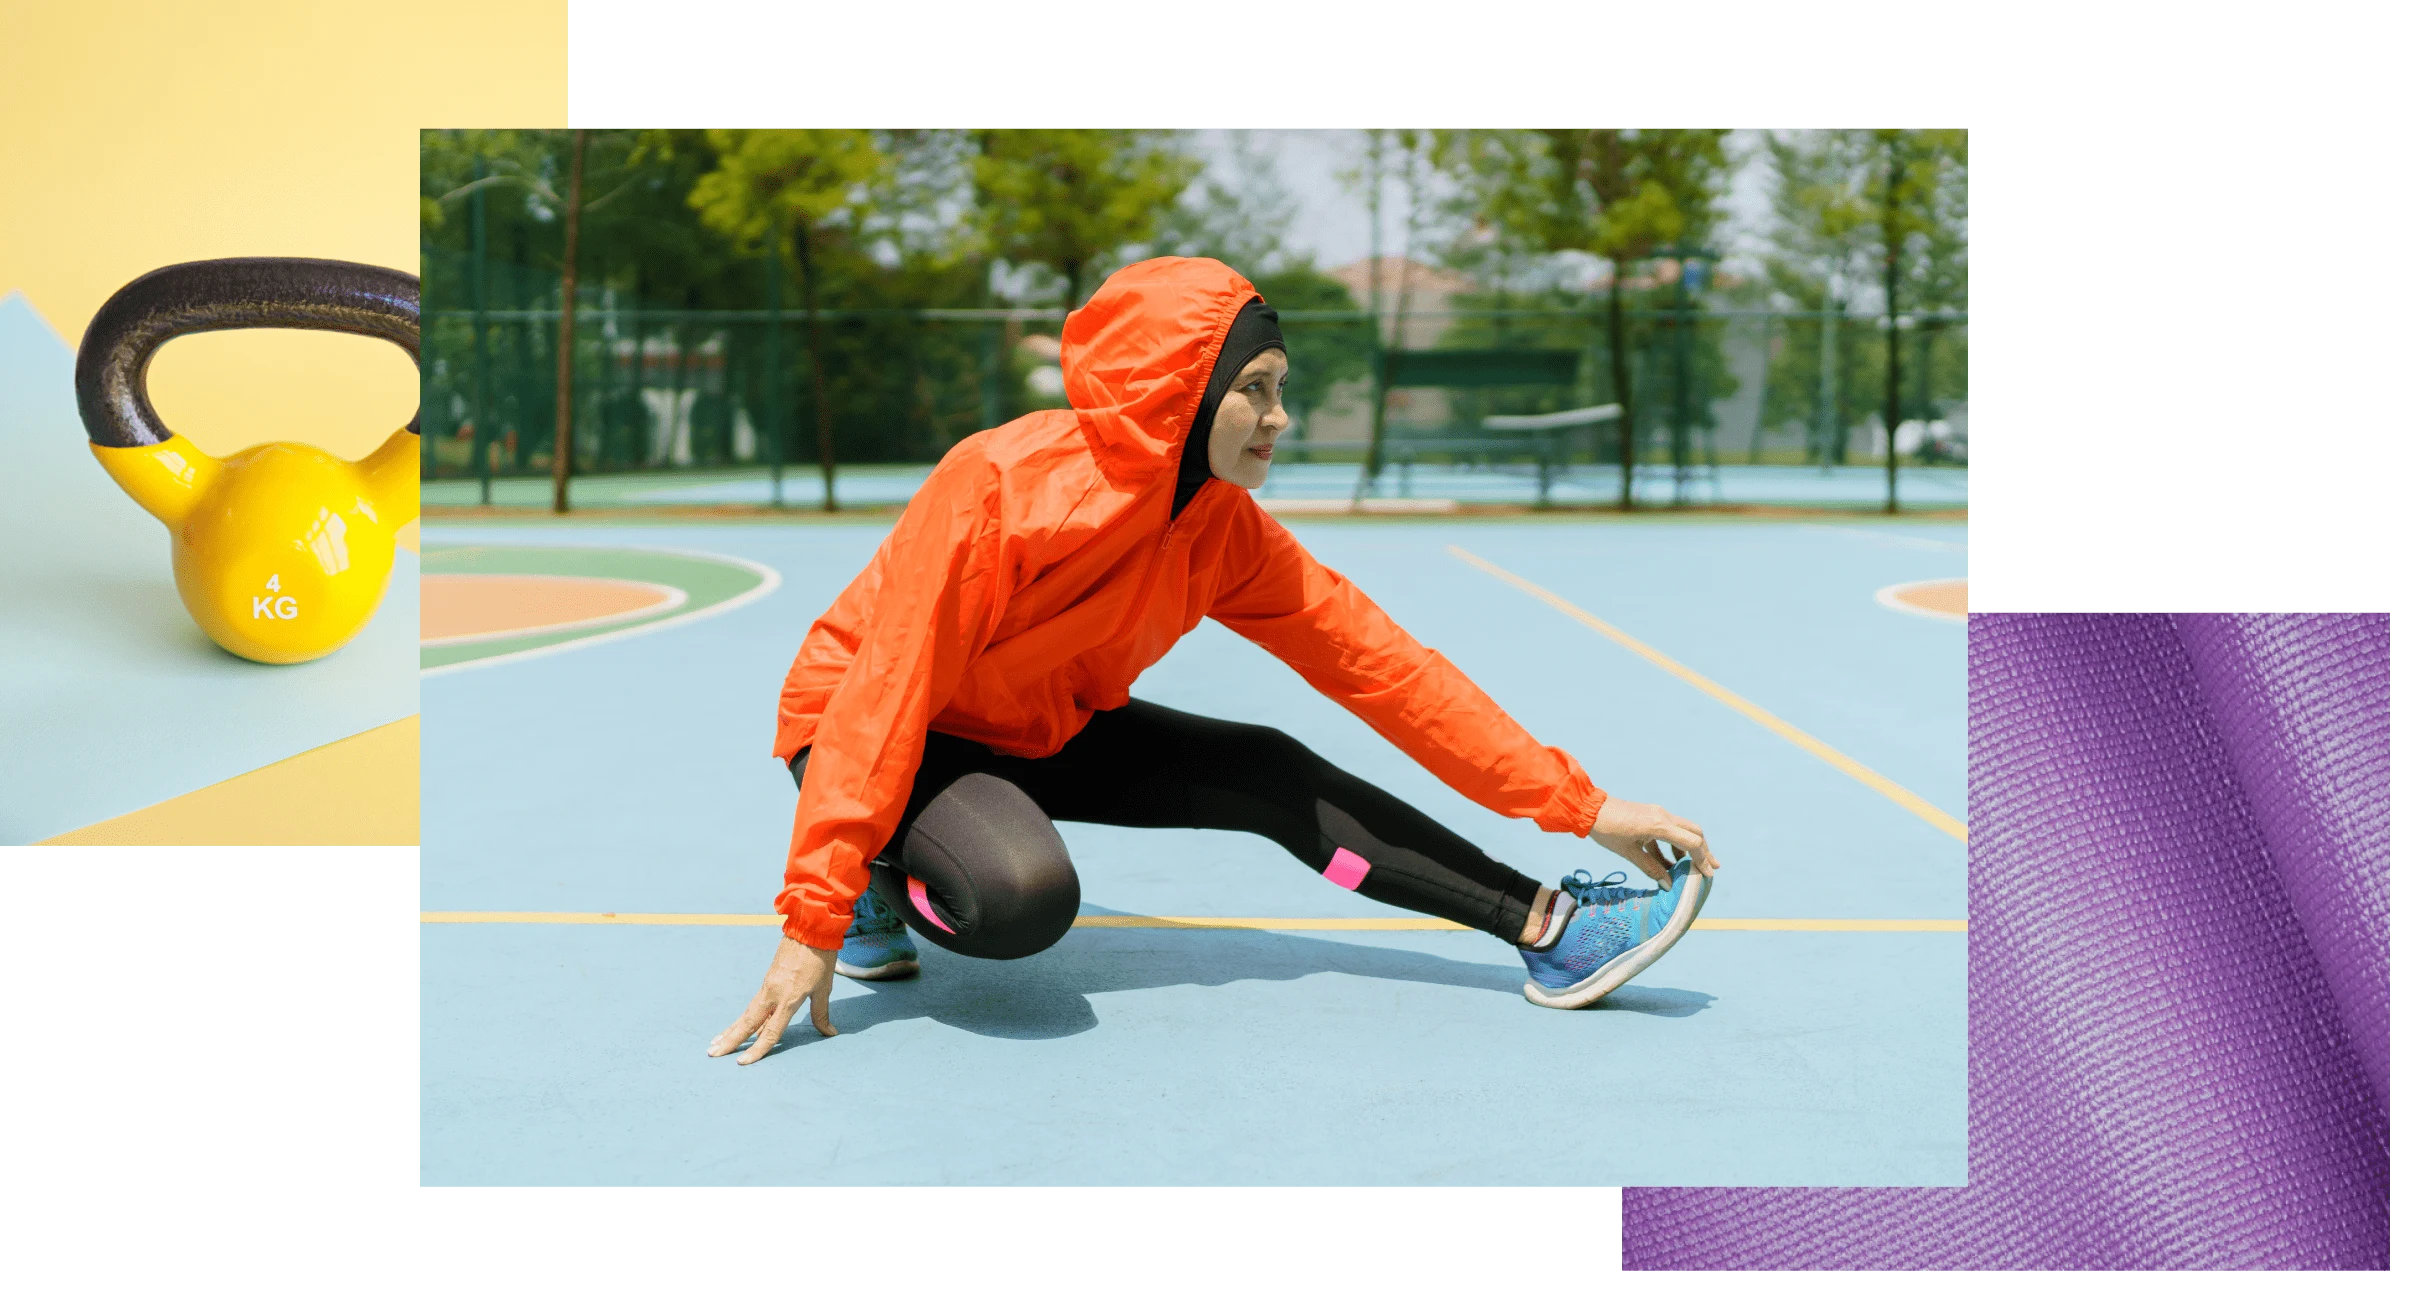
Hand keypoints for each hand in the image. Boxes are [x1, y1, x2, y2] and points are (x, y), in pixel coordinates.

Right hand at [708, 935, 838, 1065]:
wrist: (810, 929)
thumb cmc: (820, 959)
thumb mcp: (824, 988)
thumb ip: (821, 1013)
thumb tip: (830, 1032)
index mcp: (789, 999)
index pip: (771, 1031)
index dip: (757, 1049)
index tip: (742, 1062)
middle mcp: (773, 994)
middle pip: (748, 1023)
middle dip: (730, 1040)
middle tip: (712, 1053)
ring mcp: (768, 986)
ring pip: (747, 1014)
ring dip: (732, 1030)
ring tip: (715, 1043)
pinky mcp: (767, 980)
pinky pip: (753, 1004)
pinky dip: (744, 1018)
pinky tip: (737, 1027)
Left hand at [1588, 796, 1718, 888]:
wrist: (1589, 809)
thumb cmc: (1607, 831)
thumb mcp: (1629, 853)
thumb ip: (1651, 869)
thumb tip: (1668, 886)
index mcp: (1659, 825)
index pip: (1691, 842)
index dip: (1702, 859)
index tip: (1708, 874)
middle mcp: (1663, 816)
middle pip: (1694, 832)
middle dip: (1704, 851)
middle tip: (1711, 868)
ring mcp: (1658, 813)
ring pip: (1683, 830)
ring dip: (1689, 848)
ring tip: (1690, 868)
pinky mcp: (1651, 815)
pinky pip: (1669, 830)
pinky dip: (1673, 845)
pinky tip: (1670, 862)